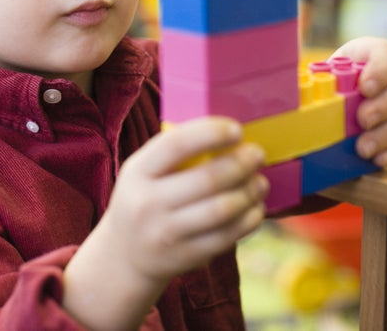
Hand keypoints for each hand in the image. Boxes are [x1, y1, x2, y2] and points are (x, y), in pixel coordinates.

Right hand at [63, 118, 266, 329]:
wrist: (125, 254)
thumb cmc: (145, 197)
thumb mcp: (143, 170)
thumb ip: (174, 152)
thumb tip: (226, 132)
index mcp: (138, 172)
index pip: (176, 145)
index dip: (211, 133)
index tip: (237, 130)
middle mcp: (148, 203)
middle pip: (207, 179)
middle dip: (241, 163)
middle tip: (257, 154)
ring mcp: (166, 234)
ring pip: (222, 209)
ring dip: (250, 192)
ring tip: (260, 182)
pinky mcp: (185, 257)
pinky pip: (227, 236)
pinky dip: (249, 219)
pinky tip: (255, 207)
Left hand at [333, 37, 386, 166]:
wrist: (377, 74)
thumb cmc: (355, 66)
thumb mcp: (344, 60)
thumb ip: (330, 70)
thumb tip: (302, 82)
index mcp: (385, 54)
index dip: (379, 72)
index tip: (365, 88)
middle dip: (385, 105)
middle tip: (363, 120)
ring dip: (386, 133)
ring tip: (364, 147)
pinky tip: (377, 158)